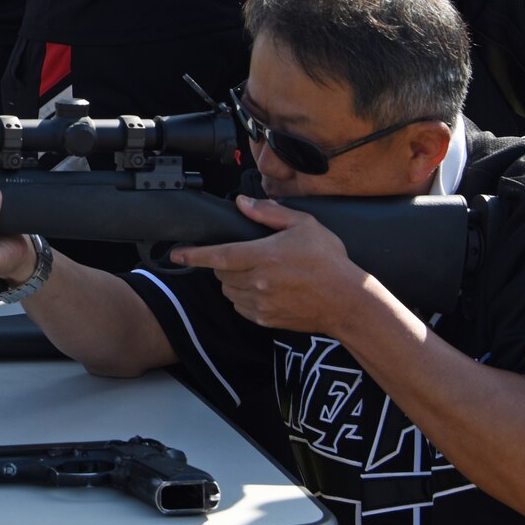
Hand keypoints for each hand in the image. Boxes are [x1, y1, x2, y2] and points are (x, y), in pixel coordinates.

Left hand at [180, 196, 369, 333]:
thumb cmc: (329, 261)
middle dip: (223, 262)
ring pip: (228, 291)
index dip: (193, 255)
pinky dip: (243, 297)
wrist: (348, 302)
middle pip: (221, 273)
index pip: (217, 255)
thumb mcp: (304, 225)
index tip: (176, 254)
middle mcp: (257, 282)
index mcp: (263, 256)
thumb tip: (242, 204)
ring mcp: (260, 304)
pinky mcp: (266, 319)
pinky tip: (263, 289)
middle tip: (244, 255)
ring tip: (256, 271)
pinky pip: (241, 307)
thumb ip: (269, 213)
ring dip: (232, 280)